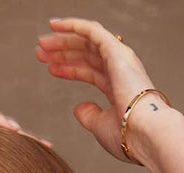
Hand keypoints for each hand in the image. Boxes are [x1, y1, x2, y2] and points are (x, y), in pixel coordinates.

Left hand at [35, 17, 159, 163]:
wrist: (143, 132)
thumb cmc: (127, 135)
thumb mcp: (100, 126)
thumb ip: (89, 115)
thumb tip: (78, 108)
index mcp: (119, 87)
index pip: (91, 71)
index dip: (70, 69)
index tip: (51, 69)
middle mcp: (120, 69)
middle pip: (87, 54)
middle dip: (63, 52)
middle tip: (40, 54)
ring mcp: (119, 58)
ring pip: (87, 41)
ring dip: (63, 40)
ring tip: (42, 44)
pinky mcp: (116, 51)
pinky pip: (92, 31)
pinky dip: (73, 25)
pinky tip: (56, 25)